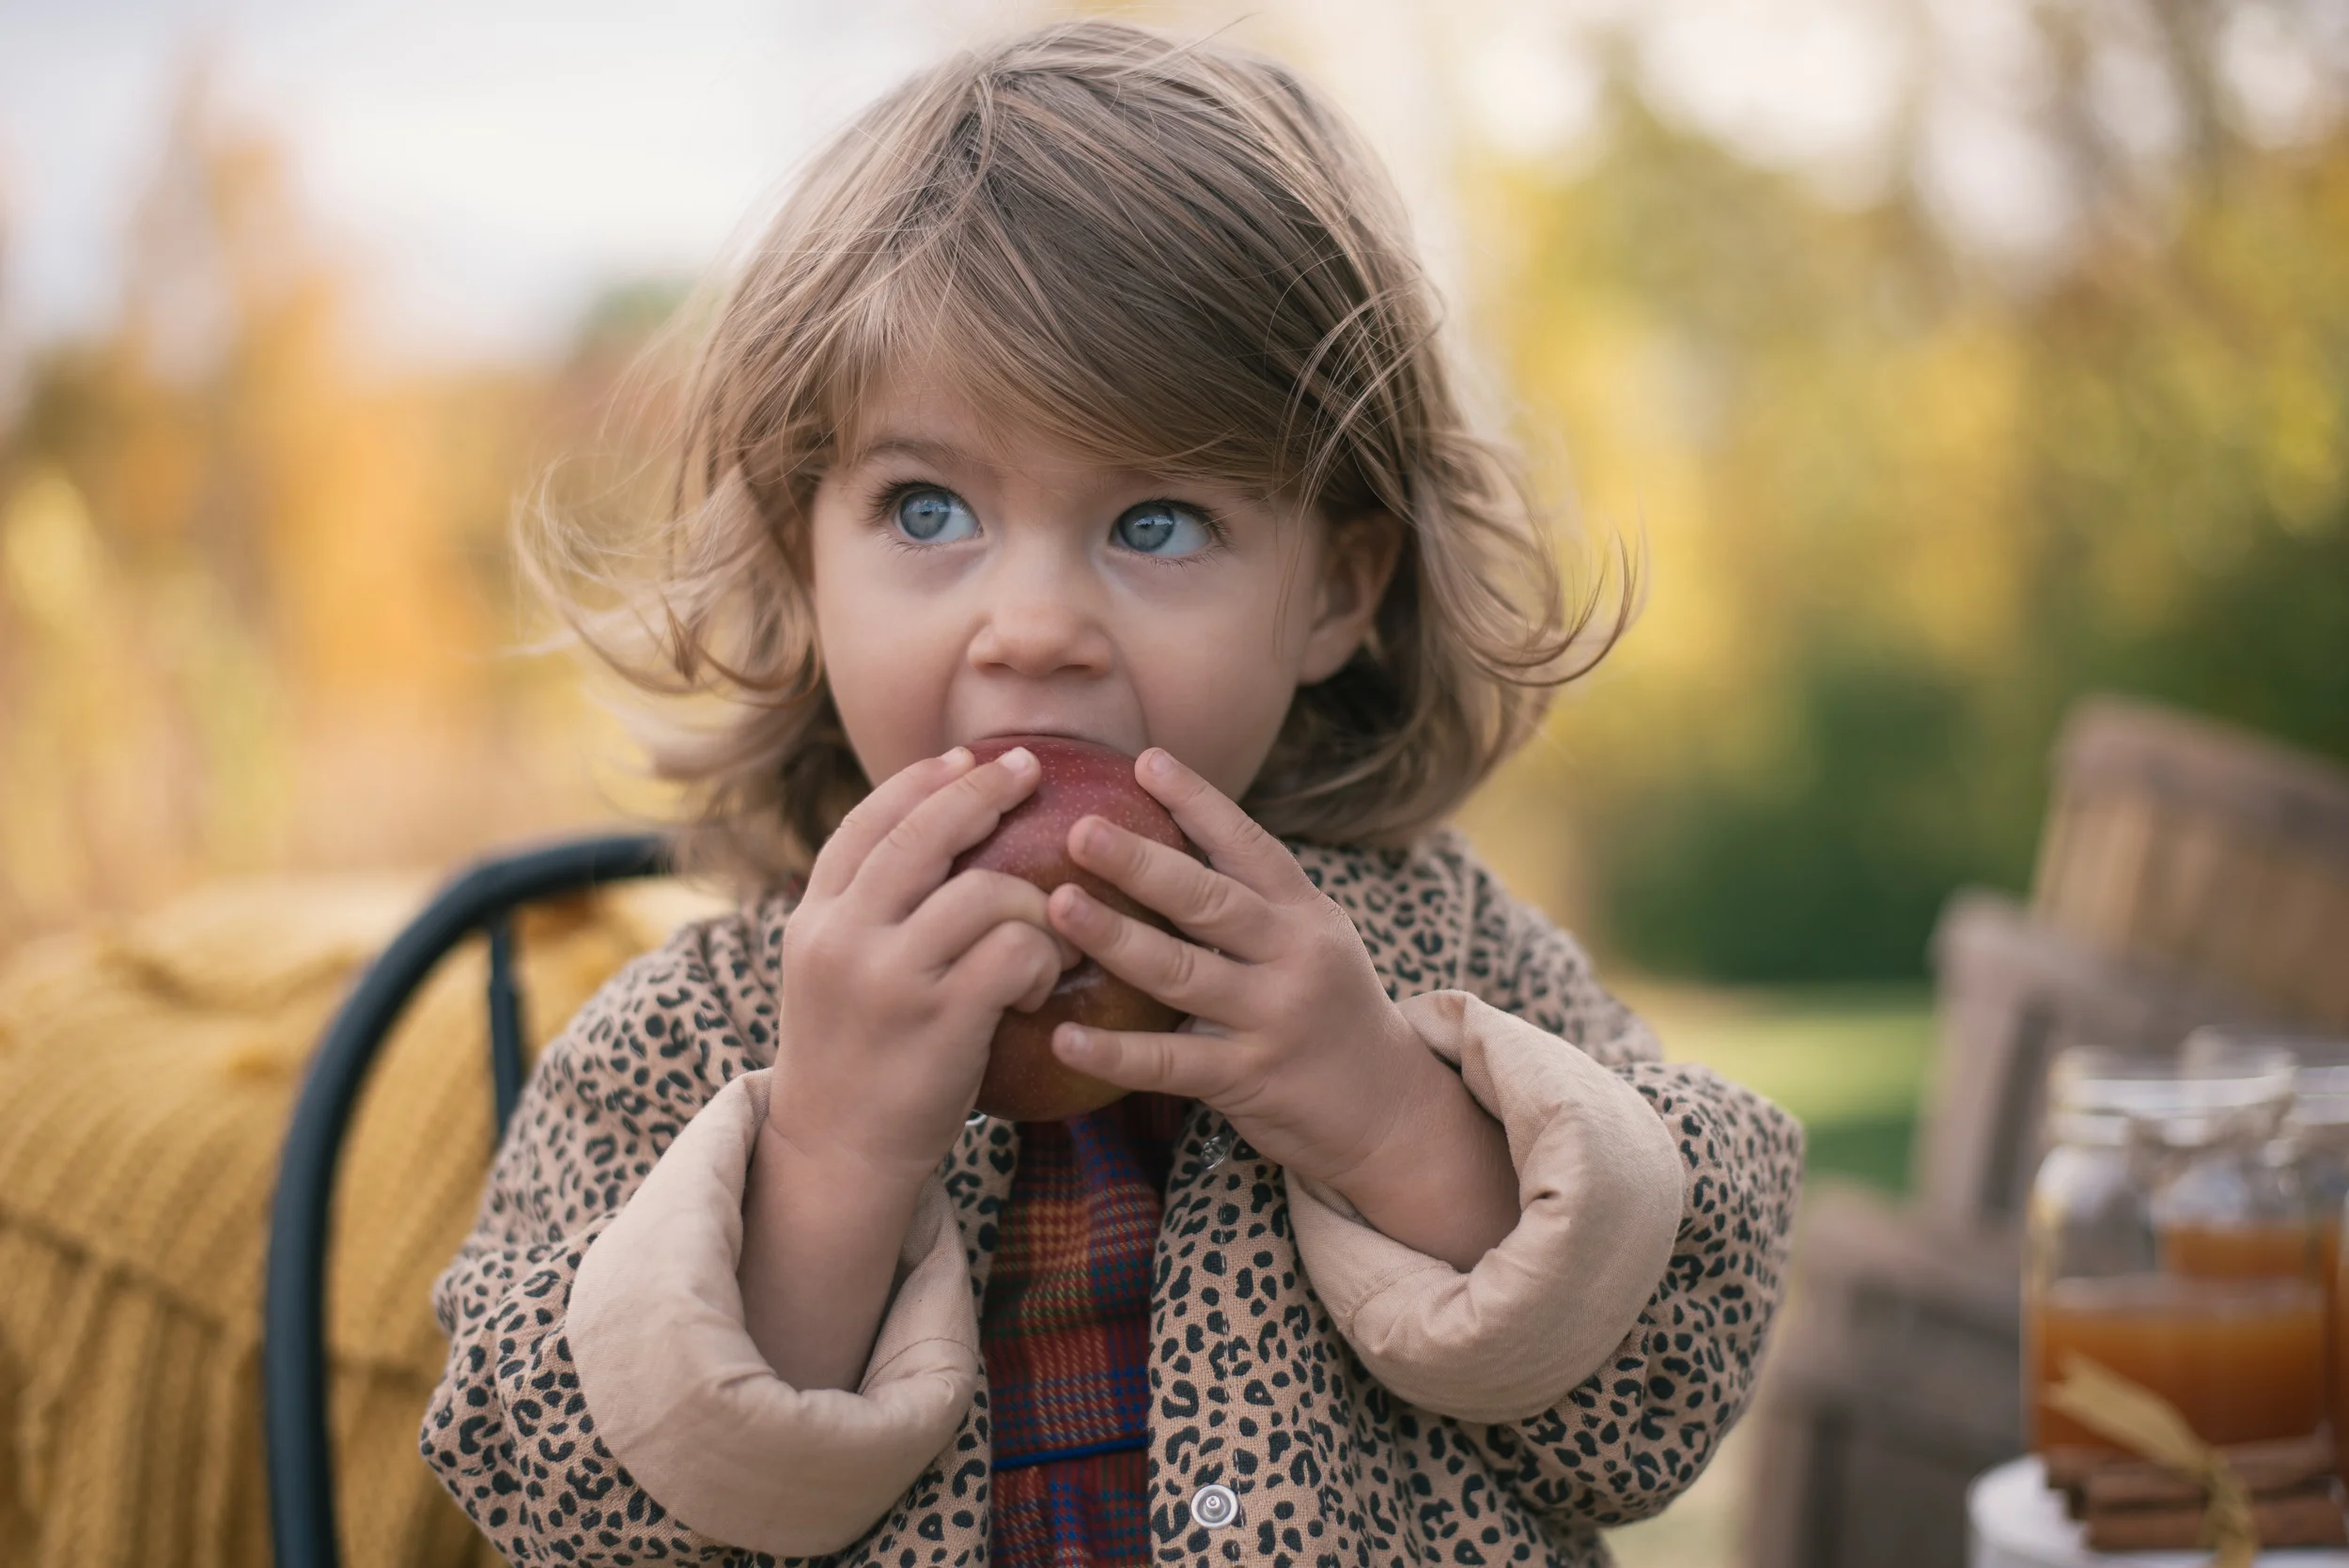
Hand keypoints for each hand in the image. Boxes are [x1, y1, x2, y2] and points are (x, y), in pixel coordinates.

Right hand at [769, 745, 1073, 1178]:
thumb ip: (865, 912)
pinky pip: (1016, 951)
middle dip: (985, 790)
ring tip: (1052, 935)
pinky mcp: (940, 1020)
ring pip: (988, 890)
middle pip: (925, 833)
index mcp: (814, 919)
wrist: (833, 1157)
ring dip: (1036, 904)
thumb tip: (930, 834)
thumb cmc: (853, 1060)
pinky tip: (1039, 983)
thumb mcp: (831, 973)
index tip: (966, 757)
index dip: (921, 780)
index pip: (867, 822)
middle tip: (1030, 773)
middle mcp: (843, 937)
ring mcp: (890, 977)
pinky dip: (1042, 958)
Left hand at [1041, 747, 1456, 1199]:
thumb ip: (1253, 901)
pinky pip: (1170, 1064)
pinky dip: (1114, 1052)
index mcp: (1304, 913)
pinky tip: (1063, 1037)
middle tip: (1080, 830)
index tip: (1145, 760)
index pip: (1248, 844)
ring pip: (1182, 972)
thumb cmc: (1329, 1012)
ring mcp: (1274, 1017)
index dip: (1197, 801)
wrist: (1392, 1111)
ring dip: (1115, 937)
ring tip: (1056, 907)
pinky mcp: (1251, 1078)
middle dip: (1141, 862)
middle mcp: (1294, 955)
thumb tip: (1164, 844)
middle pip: (1207, 899)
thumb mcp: (1311, 942)